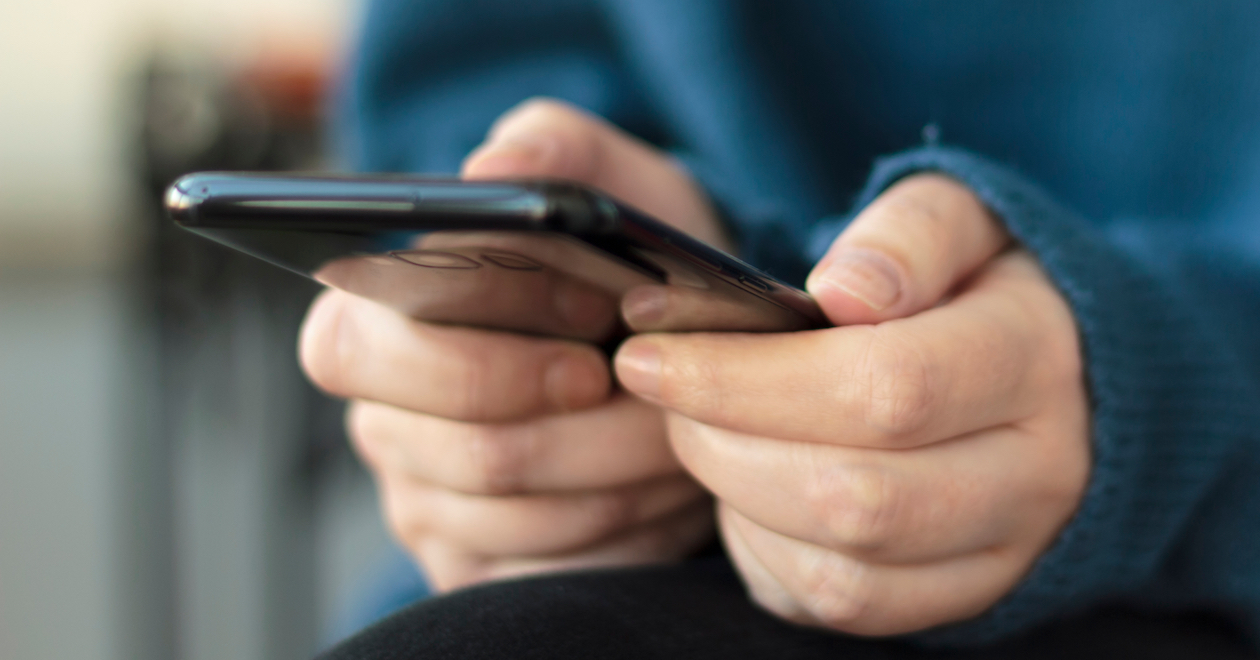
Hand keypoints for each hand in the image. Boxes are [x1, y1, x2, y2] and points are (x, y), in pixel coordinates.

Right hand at [299, 99, 719, 590]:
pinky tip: (662, 488)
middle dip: (591, 424)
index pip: (366, 346)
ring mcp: (425, 503)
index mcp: (373, 320)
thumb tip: (489, 170)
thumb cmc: (625, 260)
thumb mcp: (609, 179)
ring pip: (522, 515)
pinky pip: (548, 570)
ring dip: (625, 471)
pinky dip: (625, 528)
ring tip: (679, 432)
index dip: (491, 349)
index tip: (597, 328)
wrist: (675, 342)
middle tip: (654, 389)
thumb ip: (552, 147)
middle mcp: (385, 418)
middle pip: (470, 450)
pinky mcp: (477, 566)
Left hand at [614, 174, 1089, 634]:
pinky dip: (763, 553)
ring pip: (842, 573)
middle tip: (659, 388)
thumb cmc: (975, 288)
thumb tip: (844, 291)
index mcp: (1034, 359)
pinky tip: (743, 489)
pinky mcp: (958, 599)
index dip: (747, 378)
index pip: (886, 387)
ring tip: (698, 430)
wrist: (1053, 378)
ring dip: (734, 501)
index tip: (652, 349)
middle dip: (721, 443)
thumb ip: (907, 236)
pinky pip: (841, 607)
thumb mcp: (957, 221)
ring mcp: (1001, 552)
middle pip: (854, 496)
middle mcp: (1034, 473)